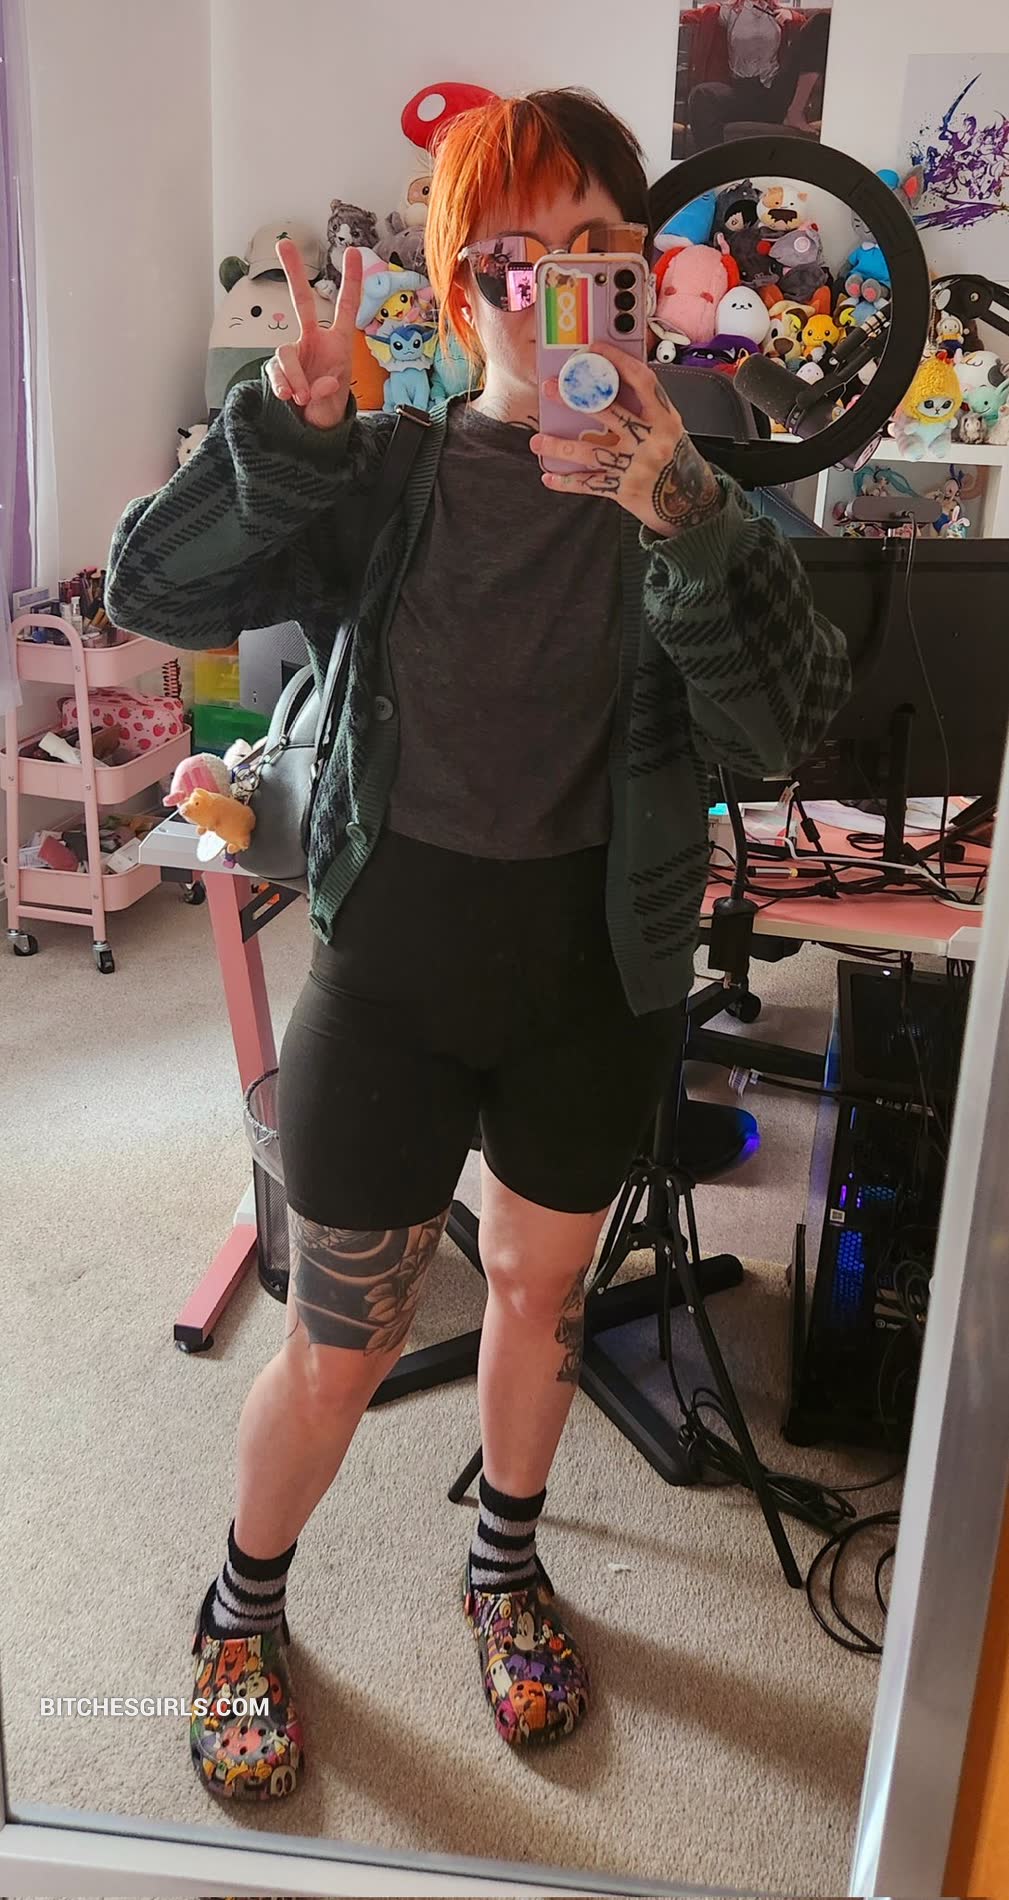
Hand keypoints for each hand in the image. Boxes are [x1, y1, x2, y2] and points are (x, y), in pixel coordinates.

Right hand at [266, 238, 362, 429]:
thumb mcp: (337, 394)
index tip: (354, 251)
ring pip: (286, 353)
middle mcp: (313, 339)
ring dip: (294, 376)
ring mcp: (294, 352)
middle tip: (284, 243)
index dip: (351, 280)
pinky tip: (291, 399)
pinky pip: (276, 373)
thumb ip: (327, 387)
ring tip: (303, 398)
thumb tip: (313, 386)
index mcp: (336, 339)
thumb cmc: (331, 401)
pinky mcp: (278, 369)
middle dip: (293, 272)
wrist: (314, 424)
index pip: (345, 306)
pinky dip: (284, 386)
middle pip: (301, 301)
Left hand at [529, 342, 723, 538]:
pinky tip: (549, 477)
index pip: (642, 381)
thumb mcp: (670, 429)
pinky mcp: (624, 489)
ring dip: (559, 447)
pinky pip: (590, 484)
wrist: (690, 504)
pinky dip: (567, 482)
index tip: (595, 350)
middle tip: (551, 389)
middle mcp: (651, 440)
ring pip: (590, 452)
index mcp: (665, 419)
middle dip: (575, 399)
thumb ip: (646, 410)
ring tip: (537, 441)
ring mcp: (636, 466)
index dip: (618, 361)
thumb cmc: (676, 460)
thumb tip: (610, 385)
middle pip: (608, 412)